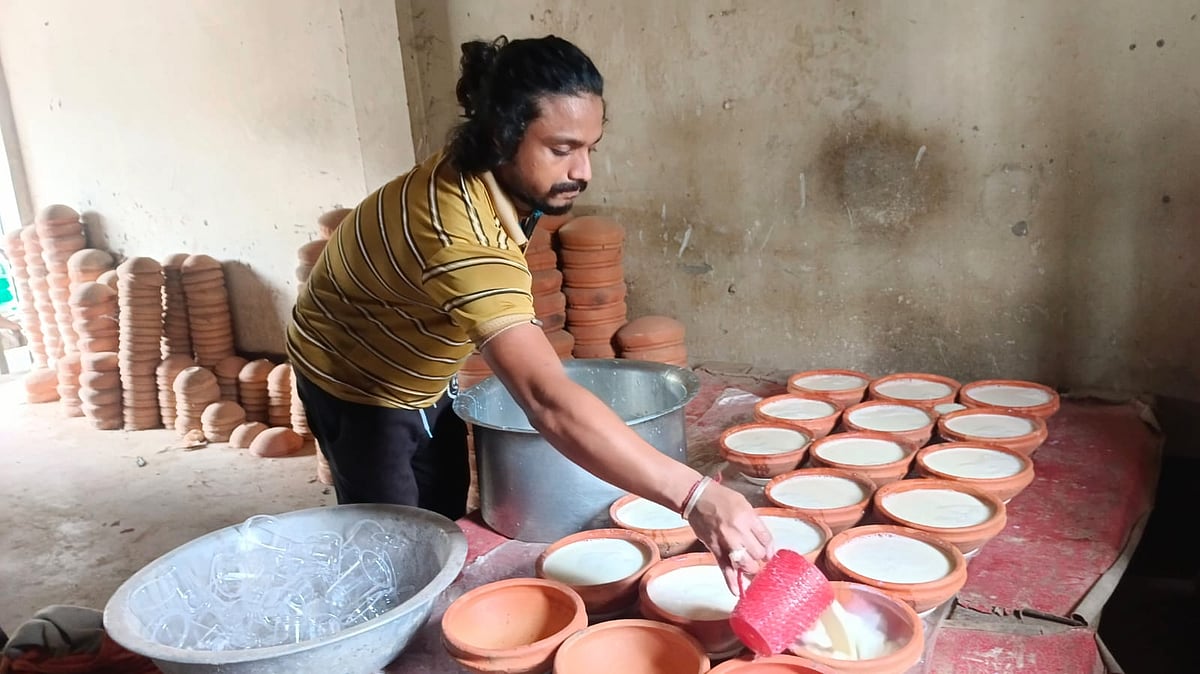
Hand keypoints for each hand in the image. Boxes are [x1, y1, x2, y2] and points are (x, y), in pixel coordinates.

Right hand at [685, 481, 773, 595]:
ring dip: (750, 568)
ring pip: (745, 563)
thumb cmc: (722, 499)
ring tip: (750, 567)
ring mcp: (725, 541)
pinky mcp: (714, 549)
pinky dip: (731, 582)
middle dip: (760, 557)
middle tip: (757, 556)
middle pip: (758, 553)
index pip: (766, 538)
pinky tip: (737, 592)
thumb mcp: (744, 504)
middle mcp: (738, 530)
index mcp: (748, 517)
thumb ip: (754, 523)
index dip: (771, 548)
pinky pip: (724, 568)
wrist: (697, 498)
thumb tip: (764, 543)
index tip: (770, 553)